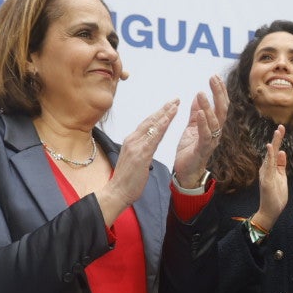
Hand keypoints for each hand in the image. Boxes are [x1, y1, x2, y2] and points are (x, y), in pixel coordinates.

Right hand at [98, 99, 178, 222]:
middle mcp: (132, 140)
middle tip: (175, 99)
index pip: (146, 124)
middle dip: (163, 109)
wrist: (117, 192)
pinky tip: (168, 120)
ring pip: (152, 126)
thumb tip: (148, 146)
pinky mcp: (141, 154)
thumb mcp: (135, 161)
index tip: (168, 106)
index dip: (158, 114)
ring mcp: (136, 146)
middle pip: (150, 121)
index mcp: (131, 141)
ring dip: (165, 114)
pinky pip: (153, 138)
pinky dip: (161, 127)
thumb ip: (141, 150)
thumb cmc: (127, 180)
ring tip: (175, 105)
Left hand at [173, 75, 228, 188]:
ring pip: (215, 121)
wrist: (186, 171)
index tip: (215, 77)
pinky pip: (206, 135)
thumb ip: (195, 113)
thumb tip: (197, 95)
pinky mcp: (202, 149)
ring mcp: (211, 141)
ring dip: (208, 106)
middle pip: (222, 110)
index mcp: (213, 126)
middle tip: (213, 78)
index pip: (220, 105)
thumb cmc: (190, 150)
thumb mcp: (192, 127)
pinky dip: (203, 123)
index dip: (219, 91)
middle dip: (219, 93)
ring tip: (201, 93)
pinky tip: (200, 113)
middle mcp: (216, 132)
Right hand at [254, 124, 287, 228]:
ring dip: (274, 144)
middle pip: (272, 151)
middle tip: (281, 127)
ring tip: (277, 132)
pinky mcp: (267, 179)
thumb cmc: (275, 195)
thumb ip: (281, 165)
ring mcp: (266, 174)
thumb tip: (282, 152)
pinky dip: (269, 156)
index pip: (275, 152)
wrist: (270, 211)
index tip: (282, 129)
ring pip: (270, 156)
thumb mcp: (281, 177)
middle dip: (277, 139)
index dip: (278, 141)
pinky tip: (271, 147)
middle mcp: (266, 169)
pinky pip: (268, 166)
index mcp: (271, 168)